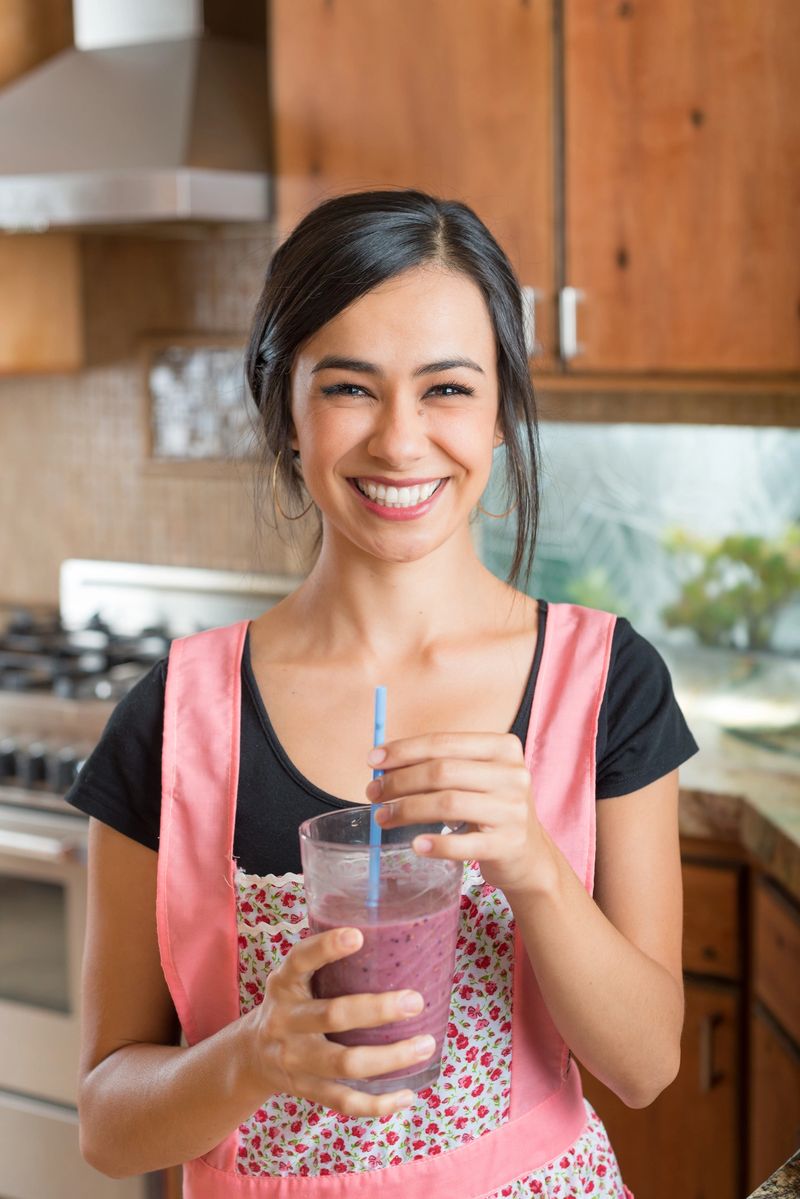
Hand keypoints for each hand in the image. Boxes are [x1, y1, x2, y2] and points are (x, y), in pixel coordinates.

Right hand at [250, 925, 434, 1115]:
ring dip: (389, 1057)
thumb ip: (326, 963)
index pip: (300, 960)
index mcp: (284, 984)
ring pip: (345, 1063)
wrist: (250, 1056)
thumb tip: (390, 939)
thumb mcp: (294, 979)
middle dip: (377, 1010)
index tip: (357, 936)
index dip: (326, 948)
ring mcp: (294, 1059)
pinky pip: (344, 1101)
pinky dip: (377, 1104)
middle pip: (332, 1016)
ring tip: (426, 1044)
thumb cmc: (291, 1005)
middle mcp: (285, 1020)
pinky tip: (407, 1096)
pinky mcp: (306, 1090)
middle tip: (415, 1001)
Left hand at [366, 731, 552, 896]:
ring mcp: (513, 810)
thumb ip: (438, 766)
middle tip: (372, 794)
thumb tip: (383, 765)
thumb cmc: (491, 808)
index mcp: (503, 747)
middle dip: (399, 781)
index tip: (372, 761)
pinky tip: (415, 845)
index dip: (404, 750)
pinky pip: (463, 844)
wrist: (529, 855)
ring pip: (448, 804)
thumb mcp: (475, 778)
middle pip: (442, 771)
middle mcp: (512, 774)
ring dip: (407, 810)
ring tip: (383, 817)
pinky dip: (435, 844)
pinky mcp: (509, 845)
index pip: (443, 742)